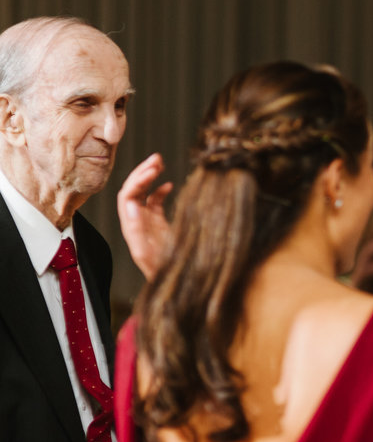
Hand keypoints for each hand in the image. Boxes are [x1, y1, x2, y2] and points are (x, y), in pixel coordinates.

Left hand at [117, 153, 172, 280]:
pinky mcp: (158, 223)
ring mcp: (147, 221)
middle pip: (133, 190)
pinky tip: (170, 184)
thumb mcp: (148, 253)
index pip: (128, 196)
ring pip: (143, 193)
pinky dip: (161, 190)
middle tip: (156, 158)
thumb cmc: (164, 271)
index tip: (153, 171)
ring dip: (150, 176)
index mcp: (131, 227)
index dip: (138, 181)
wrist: (176, 284)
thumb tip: (132, 207)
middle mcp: (136, 221)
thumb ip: (139, 231)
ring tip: (160, 162)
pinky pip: (155, 201)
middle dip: (142, 172)